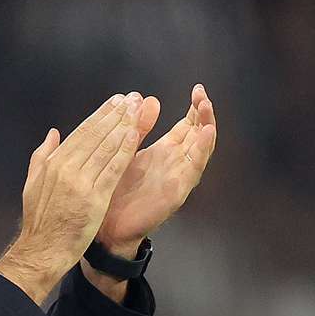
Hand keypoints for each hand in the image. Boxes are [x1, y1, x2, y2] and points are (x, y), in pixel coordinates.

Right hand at [0, 94, 142, 303]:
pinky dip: (124, 151)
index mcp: (53, 162)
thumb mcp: (32, 183)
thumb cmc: (40, 221)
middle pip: (95, 134)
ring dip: (124, 126)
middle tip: (133, 98)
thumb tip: (53, 133)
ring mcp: (80, 183)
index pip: (81, 132)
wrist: (42, 250)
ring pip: (106, 147)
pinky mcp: (94, 198)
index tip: (115, 101)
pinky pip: (112, 169)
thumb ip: (42, 155)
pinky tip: (135, 136)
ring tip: (138, 111)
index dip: (101, 114)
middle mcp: (66, 168)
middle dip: (116, 114)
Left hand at [95, 84, 216, 253]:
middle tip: (202, 94)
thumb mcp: (126, 152)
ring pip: (201, 149)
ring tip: (207, 108)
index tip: (198, 89)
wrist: (107, 226)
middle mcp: (176, 163)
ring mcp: (178, 177)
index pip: (187, 125)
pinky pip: (193, 169)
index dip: (194, 108)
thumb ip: (137, 128)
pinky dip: (201, 151)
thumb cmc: (116, 191)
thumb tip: (147, 99)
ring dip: (206, 127)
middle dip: (203, 113)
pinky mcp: (177, 191)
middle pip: (198, 134)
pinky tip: (205, 134)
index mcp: (165, 152)